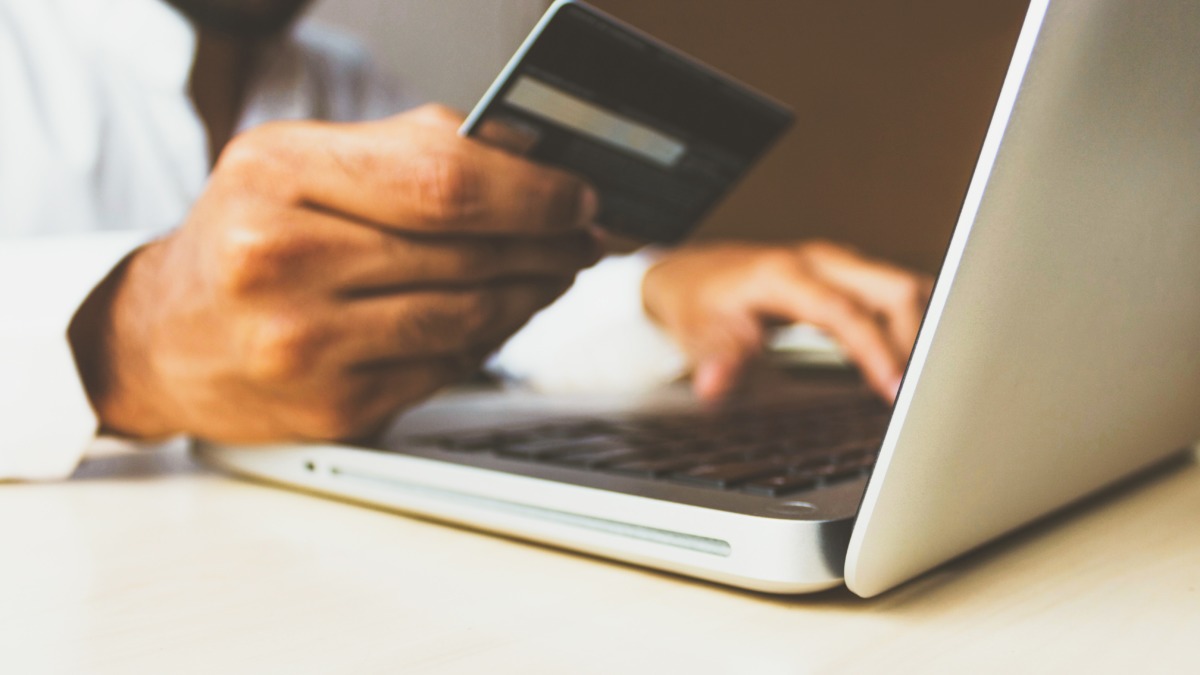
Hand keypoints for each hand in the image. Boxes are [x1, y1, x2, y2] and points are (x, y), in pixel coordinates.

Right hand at [70, 105, 599, 442]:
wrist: (163, 339)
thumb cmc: (244, 238)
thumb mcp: (299, 163)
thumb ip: (409, 150)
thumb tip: (530, 157)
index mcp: (277, 175)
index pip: (443, 181)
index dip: (532, 191)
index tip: (578, 194)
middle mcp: (280, 261)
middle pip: (466, 251)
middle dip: (548, 243)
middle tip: (584, 235)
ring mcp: (304, 345)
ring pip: (468, 318)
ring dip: (531, 294)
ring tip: (553, 271)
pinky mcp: (332, 408)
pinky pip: (446, 368)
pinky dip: (488, 340)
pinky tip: (500, 315)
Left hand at [642, 241, 932, 401]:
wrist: (694, 274)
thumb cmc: (699, 302)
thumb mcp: (697, 332)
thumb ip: (716, 358)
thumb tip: (714, 385)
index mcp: (785, 274)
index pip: (846, 312)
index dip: (876, 351)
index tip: (896, 390)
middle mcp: (820, 261)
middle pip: (894, 289)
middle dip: (919, 340)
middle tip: (925, 393)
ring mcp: (839, 264)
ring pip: (904, 287)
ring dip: (924, 331)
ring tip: (931, 381)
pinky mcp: (849, 275)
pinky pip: (897, 295)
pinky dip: (915, 325)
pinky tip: (918, 360)